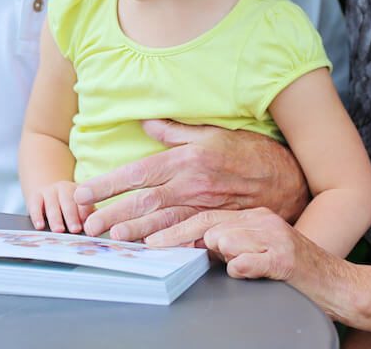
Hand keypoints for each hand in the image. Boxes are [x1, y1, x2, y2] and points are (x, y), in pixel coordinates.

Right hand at [27, 180, 94, 233]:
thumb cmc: (68, 206)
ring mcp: (49, 191)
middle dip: (72, 216)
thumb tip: (95, 228)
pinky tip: (40, 226)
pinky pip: (35, 205)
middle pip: (68, 202)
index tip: (87, 224)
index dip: (85, 213)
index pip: (84, 201)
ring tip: (58, 230)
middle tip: (75, 229)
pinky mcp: (35, 196)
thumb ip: (87, 216)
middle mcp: (64, 188)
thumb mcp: (78, 208)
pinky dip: (37, 216)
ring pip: (52, 204)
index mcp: (79, 191)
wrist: (47, 194)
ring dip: (56, 218)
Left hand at [74, 119, 308, 240]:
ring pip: (162, 220)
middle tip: (86, 224)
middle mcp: (192, 183)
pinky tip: (148, 248)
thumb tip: (146, 122)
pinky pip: (185, 233)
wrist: (287, 177)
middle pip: (144, 200)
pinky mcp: (216, 221)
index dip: (108, 184)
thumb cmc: (247, 152)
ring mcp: (205, 205)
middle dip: (112, 212)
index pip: (138, 171)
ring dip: (133, 231)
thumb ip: (174, 131)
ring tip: (110, 239)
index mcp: (186, 158)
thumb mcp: (211, 133)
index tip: (83, 192)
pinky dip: (164, 242)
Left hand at [149, 207, 346, 312]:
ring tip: (225, 260)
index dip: (175, 227)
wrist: (339, 283)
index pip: (205, 216)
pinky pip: (251, 261)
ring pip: (227, 239)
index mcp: (252, 216)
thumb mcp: (259, 248)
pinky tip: (241, 270)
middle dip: (177, 236)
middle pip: (209, 224)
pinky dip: (243, 267)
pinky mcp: (285, 257)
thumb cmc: (295, 269)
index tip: (149, 238)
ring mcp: (274, 237)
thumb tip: (196, 246)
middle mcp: (261, 221)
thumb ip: (229, 244)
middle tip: (153, 246)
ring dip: (219, 253)